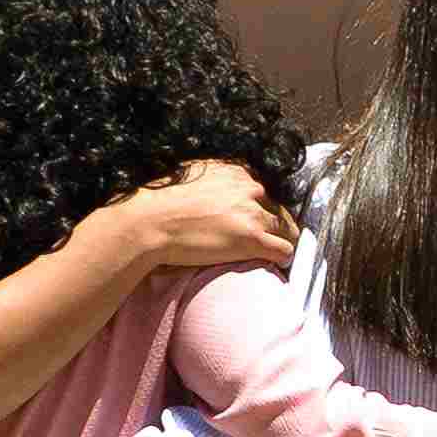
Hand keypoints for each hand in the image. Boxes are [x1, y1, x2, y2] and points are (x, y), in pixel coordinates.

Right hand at [87, 155, 297, 278]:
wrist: (150, 222)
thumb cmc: (159, 203)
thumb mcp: (190, 175)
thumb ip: (211, 178)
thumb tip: (211, 187)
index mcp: (235, 171)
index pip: (263, 190)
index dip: (260, 208)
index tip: (253, 221)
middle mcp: (249, 187)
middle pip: (278, 208)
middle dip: (273, 225)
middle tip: (262, 241)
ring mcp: (253, 212)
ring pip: (287, 229)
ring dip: (280, 241)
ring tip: (270, 255)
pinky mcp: (253, 238)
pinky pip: (285, 250)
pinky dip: (283, 258)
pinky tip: (276, 264)